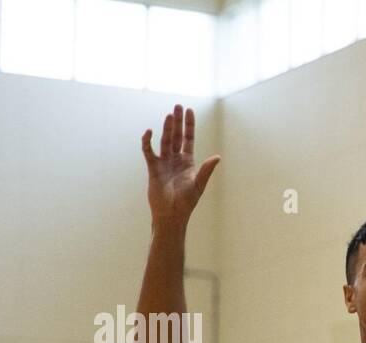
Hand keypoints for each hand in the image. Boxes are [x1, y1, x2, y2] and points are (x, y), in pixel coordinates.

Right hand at [142, 105, 219, 227]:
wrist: (171, 214)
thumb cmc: (187, 203)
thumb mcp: (198, 184)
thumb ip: (206, 170)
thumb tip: (217, 157)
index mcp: (188, 163)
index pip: (188, 139)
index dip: (189, 125)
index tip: (190, 111)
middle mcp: (176, 160)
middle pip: (176, 136)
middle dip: (177, 121)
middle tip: (178, 106)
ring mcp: (164, 163)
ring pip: (165, 141)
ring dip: (167, 128)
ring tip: (169, 114)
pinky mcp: (153, 168)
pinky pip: (149, 151)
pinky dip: (148, 142)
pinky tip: (149, 132)